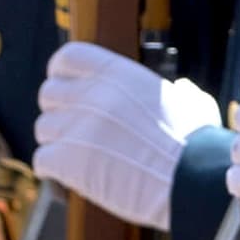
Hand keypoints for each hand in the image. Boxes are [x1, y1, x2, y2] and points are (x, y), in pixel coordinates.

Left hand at [30, 38, 220, 228]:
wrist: (192, 182)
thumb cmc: (198, 146)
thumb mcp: (192, 103)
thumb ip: (178, 93)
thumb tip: (181, 89)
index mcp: (118, 74)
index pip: (68, 58)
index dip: (62, 75)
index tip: (67, 89)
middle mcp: (92, 94)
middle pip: (49, 94)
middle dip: (59, 112)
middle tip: (75, 131)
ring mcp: (77, 127)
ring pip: (43, 129)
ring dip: (56, 143)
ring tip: (77, 158)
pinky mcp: (67, 160)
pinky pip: (41, 161)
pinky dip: (51, 171)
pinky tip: (66, 178)